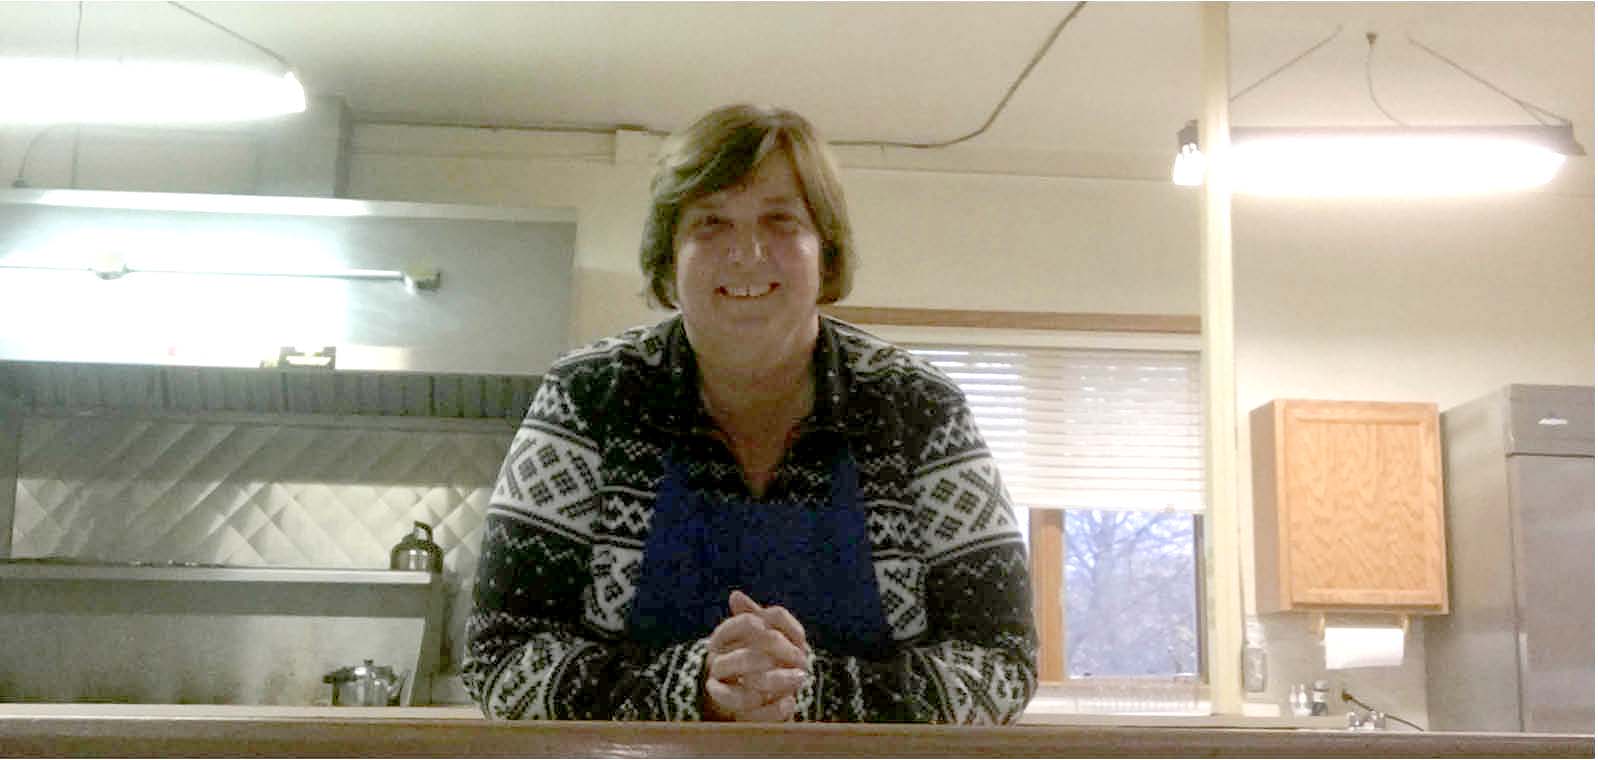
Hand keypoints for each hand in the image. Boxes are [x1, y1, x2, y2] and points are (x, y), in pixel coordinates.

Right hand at [703, 591, 809, 720]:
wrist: (748, 696)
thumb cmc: (758, 656)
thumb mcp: (761, 635)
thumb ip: (758, 616)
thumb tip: (735, 595)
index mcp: (722, 640)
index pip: (740, 624)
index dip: (765, 626)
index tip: (794, 636)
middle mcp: (719, 665)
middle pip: (737, 661)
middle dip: (772, 657)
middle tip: (802, 658)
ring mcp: (725, 692)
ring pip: (742, 691)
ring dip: (775, 682)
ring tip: (799, 678)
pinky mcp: (737, 717)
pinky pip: (752, 717)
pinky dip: (774, 710)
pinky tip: (790, 701)